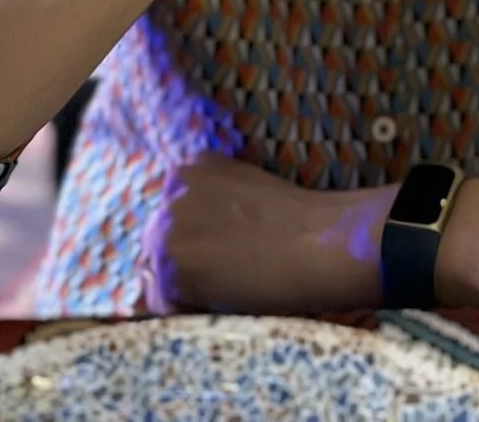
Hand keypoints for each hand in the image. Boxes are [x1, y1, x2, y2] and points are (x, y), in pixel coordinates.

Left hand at [143, 154, 396, 315]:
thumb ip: (213, 204)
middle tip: (227, 278)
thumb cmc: (301, 222)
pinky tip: (226, 299)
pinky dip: (190, 311)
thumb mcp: (247, 191)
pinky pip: (164, 304)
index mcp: (192, 168)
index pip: (170, 217)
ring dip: (188, 289)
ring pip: (159, 275)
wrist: (320, 241)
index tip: (221, 255)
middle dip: (185, 265)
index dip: (195, 243)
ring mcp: (167, 227)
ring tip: (232, 288)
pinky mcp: (170, 266)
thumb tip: (198, 242)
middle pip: (158, 244)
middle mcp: (172, 191)